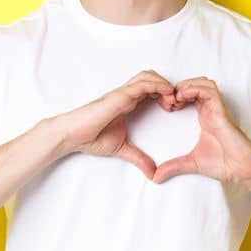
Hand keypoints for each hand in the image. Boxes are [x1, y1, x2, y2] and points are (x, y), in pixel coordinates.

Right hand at [55, 70, 177, 179]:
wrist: (72, 136)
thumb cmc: (91, 138)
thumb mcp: (122, 149)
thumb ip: (139, 159)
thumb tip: (153, 174)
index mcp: (128, 103)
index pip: (152, 90)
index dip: (167, 95)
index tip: (176, 108)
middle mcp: (126, 95)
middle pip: (153, 79)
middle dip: (169, 87)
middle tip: (178, 103)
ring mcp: (122, 93)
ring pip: (149, 77)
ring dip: (165, 84)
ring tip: (174, 99)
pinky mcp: (118, 96)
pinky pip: (142, 84)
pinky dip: (157, 86)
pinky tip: (167, 94)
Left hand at [152, 77, 250, 186]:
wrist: (242, 169)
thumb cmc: (224, 164)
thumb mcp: (191, 163)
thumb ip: (174, 166)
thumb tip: (155, 177)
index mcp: (204, 117)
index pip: (190, 95)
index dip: (175, 95)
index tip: (165, 106)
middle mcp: (211, 110)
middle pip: (196, 84)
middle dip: (179, 87)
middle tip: (167, 100)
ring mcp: (217, 109)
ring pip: (204, 83)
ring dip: (187, 85)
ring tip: (175, 97)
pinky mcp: (222, 111)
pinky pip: (210, 90)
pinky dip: (195, 88)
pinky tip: (183, 97)